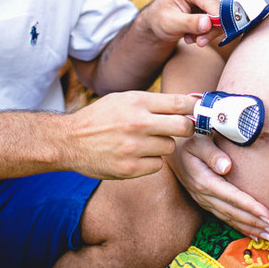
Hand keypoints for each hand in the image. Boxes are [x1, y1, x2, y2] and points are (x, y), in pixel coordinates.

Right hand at [61, 92, 196, 179]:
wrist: (70, 140)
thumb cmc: (101, 117)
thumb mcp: (124, 99)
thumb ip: (154, 102)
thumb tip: (190, 103)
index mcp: (137, 102)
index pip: (180, 103)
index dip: (194, 108)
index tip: (197, 111)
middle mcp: (137, 123)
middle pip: (184, 127)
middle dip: (187, 128)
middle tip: (181, 129)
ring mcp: (134, 147)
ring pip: (170, 147)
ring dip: (163, 145)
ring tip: (145, 141)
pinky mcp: (130, 168)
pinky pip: (157, 165)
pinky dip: (151, 161)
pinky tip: (137, 155)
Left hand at [140, 0, 222, 46]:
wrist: (158, 18)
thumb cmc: (160, 18)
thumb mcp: (171, 24)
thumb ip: (189, 23)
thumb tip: (208, 23)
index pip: (211, 2)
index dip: (216, 20)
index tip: (207, 36)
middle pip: (221, 8)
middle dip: (211, 29)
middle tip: (198, 42)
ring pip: (224, 15)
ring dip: (210, 31)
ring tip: (191, 38)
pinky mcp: (214, 1)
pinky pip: (222, 19)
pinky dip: (210, 30)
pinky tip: (195, 33)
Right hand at [169, 135, 268, 237]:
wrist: (170, 147)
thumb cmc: (189, 140)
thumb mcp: (198, 140)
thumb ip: (212, 153)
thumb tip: (226, 167)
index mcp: (203, 180)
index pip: (232, 197)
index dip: (250, 207)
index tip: (268, 215)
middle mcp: (202, 194)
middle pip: (232, 212)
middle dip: (254, 222)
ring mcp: (202, 200)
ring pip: (228, 218)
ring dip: (249, 227)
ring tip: (268, 235)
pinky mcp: (204, 201)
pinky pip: (223, 217)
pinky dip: (239, 225)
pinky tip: (252, 231)